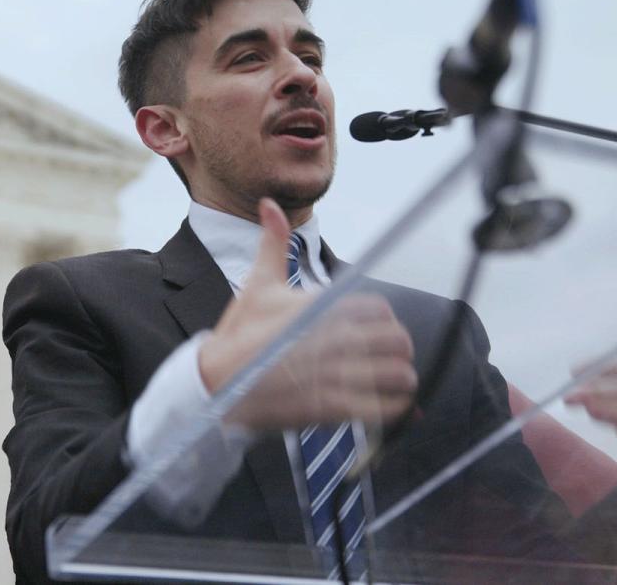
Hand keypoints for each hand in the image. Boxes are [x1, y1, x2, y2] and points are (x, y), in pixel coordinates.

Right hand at [198, 198, 417, 429]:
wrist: (215, 382)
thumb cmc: (240, 334)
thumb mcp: (257, 286)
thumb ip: (273, 243)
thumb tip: (269, 204)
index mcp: (322, 306)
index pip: (380, 310)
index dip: (385, 322)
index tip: (378, 333)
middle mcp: (333, 338)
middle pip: (398, 341)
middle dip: (398, 352)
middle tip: (390, 360)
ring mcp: (332, 374)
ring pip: (398, 376)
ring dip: (401, 382)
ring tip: (392, 385)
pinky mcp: (329, 407)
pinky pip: (382, 409)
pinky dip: (392, 411)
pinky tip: (384, 408)